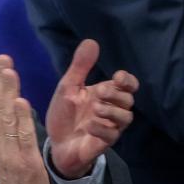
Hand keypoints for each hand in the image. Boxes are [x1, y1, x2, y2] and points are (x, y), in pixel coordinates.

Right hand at [0, 55, 50, 183]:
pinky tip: (20, 101)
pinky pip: (23, 137)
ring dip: (7, 92)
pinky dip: (21, 118)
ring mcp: (11, 151)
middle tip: (1, 57)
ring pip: (7, 117)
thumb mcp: (2, 156)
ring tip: (8, 70)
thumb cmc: (15, 182)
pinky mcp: (25, 161)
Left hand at [46, 40, 138, 178]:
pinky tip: (88, 126)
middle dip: (116, 94)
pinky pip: (112, 135)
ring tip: (95, 109)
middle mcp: (111, 109)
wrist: (55, 143)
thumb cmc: (63, 114)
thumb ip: (80, 66)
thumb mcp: (68, 87)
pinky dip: (101, 128)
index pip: (128, 85)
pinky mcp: (104, 142)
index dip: (128, 80)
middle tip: (99, 93)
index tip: (117, 77)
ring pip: (126, 117)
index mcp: (104, 94)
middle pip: (129, 100)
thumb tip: (91, 41)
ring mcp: (109, 126)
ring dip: (112, 111)